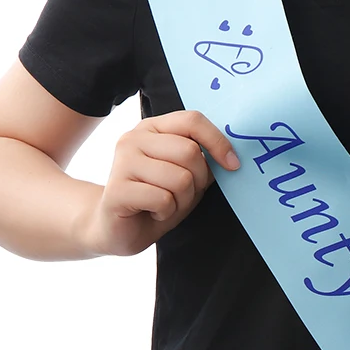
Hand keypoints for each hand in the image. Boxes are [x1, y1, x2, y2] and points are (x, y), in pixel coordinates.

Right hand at [81, 109, 239, 256]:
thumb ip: (202, 161)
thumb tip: (231, 156)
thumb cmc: (155, 200)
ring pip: (180, 178)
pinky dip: (166, 212)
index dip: (218, 142)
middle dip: (198, 181)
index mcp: (153, 128)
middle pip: (190, 152)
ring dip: (181, 200)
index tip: (233, 165)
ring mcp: (122, 162)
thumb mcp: (186, 176)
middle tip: (181, 195)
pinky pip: (163, 199)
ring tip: (164, 204)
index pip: (192, 120)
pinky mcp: (117, 189)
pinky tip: (152, 212)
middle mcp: (134, 138)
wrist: (117, 229)